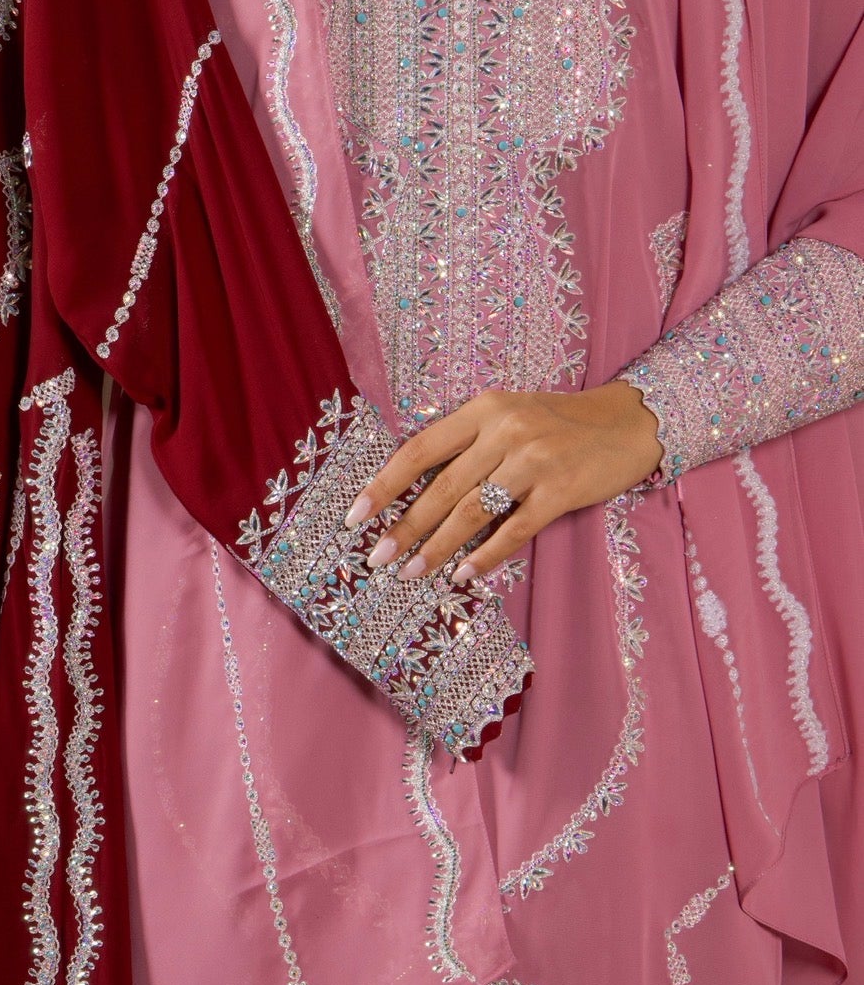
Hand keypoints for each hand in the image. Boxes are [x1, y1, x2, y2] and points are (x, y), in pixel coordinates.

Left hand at [347, 382, 663, 584]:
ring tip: (411, 573)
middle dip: (404, 527)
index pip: (419, 450)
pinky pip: (514, 529)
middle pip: (441, 487)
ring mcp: (534, 461)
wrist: (628, 424)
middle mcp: (505, 431)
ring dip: (438, 547)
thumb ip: (466, 444)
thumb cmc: (559, 424)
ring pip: (472, 511)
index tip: (355, 516)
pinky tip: (463, 575)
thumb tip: (412, 491)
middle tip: (376, 558)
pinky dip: (485, 555)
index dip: (383, 485)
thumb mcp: (508, 416)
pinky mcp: (561, 490)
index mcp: (484, 409)